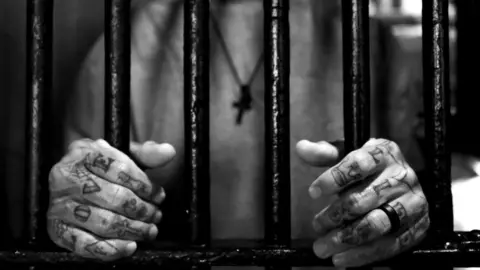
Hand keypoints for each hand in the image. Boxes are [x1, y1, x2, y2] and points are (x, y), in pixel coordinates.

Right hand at [47, 139, 175, 260]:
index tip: (158, 195)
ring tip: (149, 230)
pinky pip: (85, 245)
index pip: (120, 170)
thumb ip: (146, 153)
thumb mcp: (121, 154)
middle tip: (156, 215)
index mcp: (84, 153)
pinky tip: (130, 247)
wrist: (68, 179)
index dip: (145, 186)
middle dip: (142, 210)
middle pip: (115, 198)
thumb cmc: (100, 167)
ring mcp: (60, 206)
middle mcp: (67, 178)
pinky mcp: (58, 230)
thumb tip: (168, 152)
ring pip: (104, 223)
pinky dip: (111, 249)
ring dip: (133, 230)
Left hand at [296, 138, 428, 266]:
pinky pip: (390, 245)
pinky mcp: (417, 227)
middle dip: (334, 215)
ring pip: (376, 224)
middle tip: (316, 225)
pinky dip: (362, 255)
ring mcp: (413, 203)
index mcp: (384, 153)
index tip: (313, 192)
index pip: (358, 164)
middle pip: (363, 199)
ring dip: (345, 238)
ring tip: (323, 246)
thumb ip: (324, 153)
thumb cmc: (368, 168)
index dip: (333, 179)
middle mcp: (402, 176)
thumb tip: (302, 148)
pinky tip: (342, 258)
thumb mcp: (347, 154)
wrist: (402, 184)